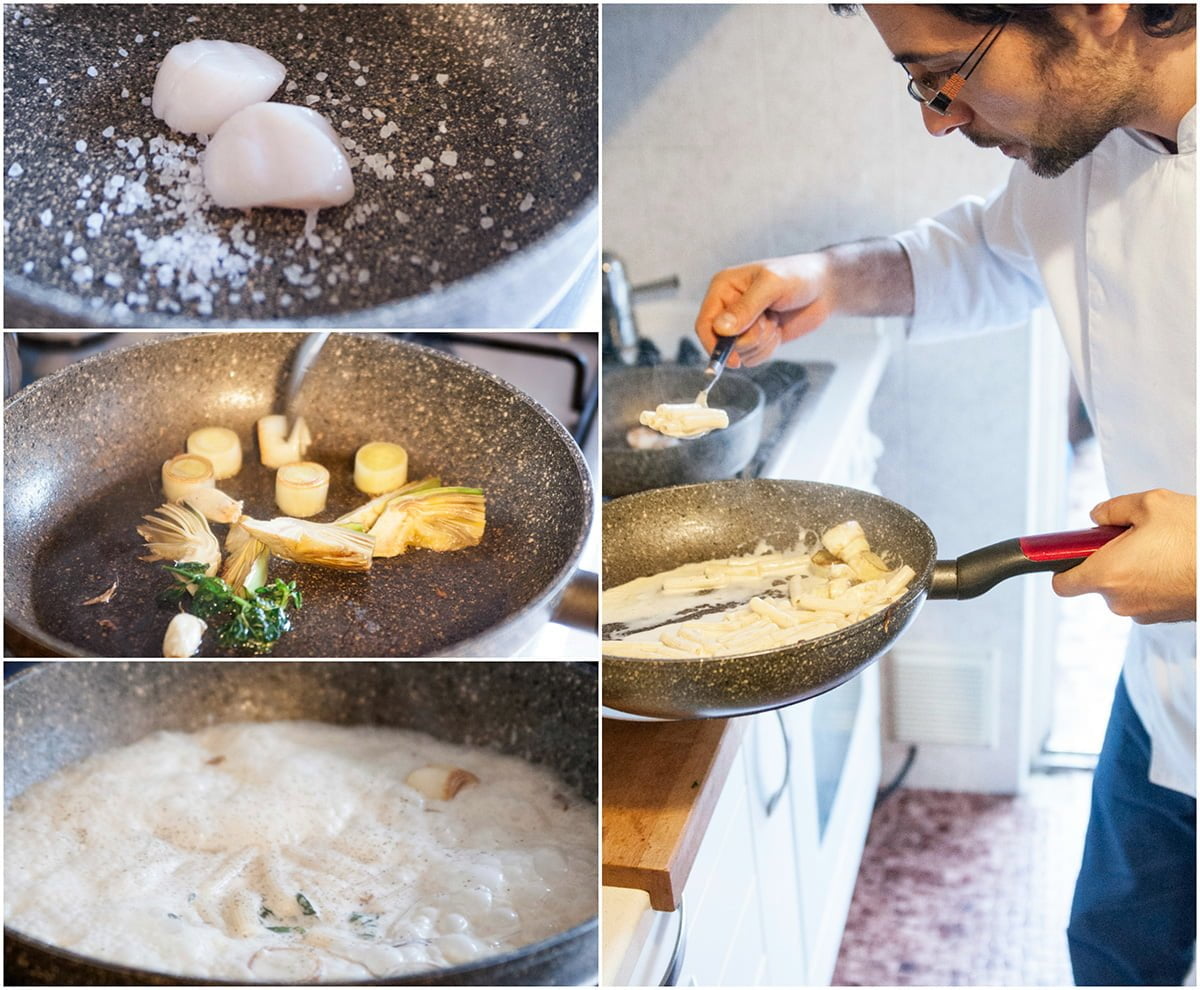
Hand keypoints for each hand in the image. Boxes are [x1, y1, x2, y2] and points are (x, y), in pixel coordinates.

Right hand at [695, 253, 832, 366]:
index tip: (733, 358)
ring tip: (775, 320)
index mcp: (723, 288)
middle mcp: (728, 307)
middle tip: (769, 320)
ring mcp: (742, 325)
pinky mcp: (755, 338)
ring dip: (761, 342)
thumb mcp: (771, 286)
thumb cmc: (799, 276)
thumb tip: (720, 329)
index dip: (715, 344)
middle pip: (722, 342)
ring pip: (739, 352)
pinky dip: (768, 349)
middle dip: (749, 338)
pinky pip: (753, 357)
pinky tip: (778, 329)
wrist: (825, 288)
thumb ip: (745, 308)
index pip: (705, 323)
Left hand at [1052, 489, 1196, 623]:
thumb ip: (1112, 509)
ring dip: (1134, 570)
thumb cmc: (1195, 536)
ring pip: (1125, 588)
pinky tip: (1176, 562)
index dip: (1062, 567)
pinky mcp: (1167, 618)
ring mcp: (1144, 613)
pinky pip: (1148, 596)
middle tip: (1133, 538)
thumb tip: (1096, 517)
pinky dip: (1154, 581)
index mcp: (1106, 575)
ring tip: (1163, 548)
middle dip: (1108, 560)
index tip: (1073, 553)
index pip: (1061, 584)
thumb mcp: (1151, 504)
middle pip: (1096, 582)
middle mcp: (1120, 601)